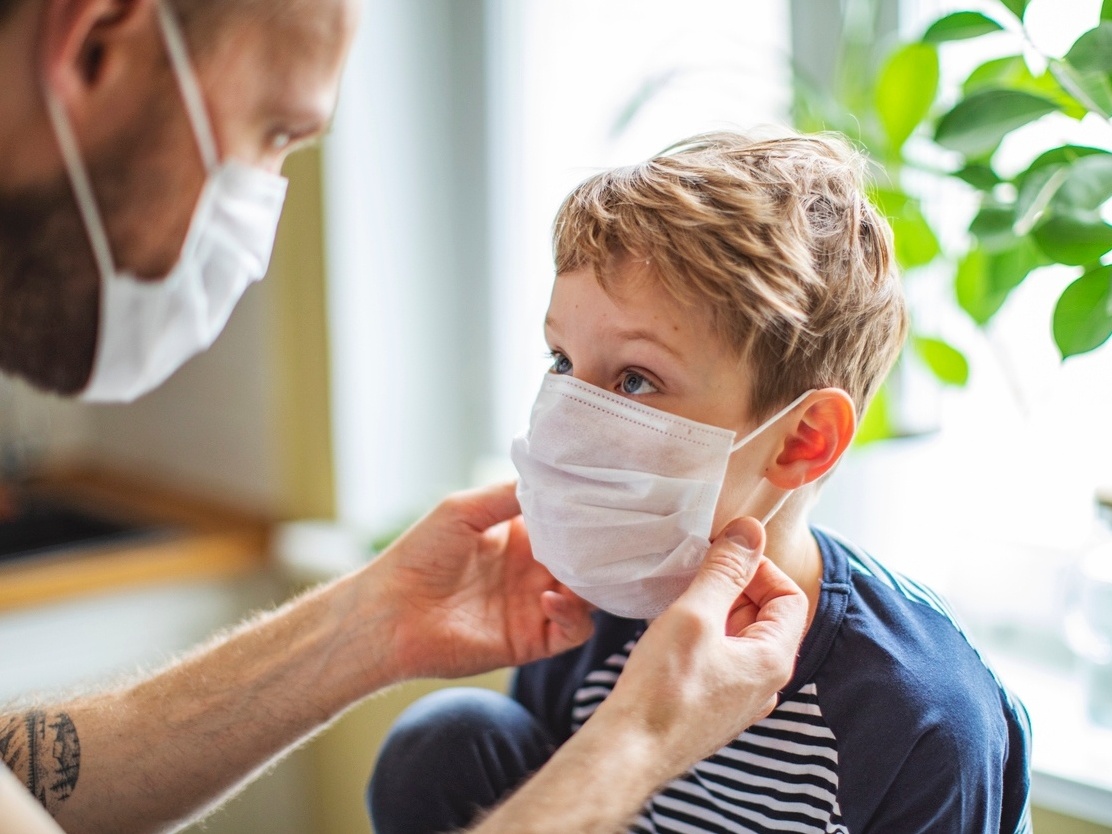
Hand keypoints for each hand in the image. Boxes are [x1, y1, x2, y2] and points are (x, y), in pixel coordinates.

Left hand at [374, 482, 594, 679]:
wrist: (389, 613)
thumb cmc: (419, 555)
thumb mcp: (464, 508)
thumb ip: (510, 493)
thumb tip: (556, 476)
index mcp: (522, 536)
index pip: (571, 523)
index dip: (589, 513)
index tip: (608, 498)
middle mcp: (535, 569)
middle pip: (588, 558)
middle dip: (603, 547)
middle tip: (617, 534)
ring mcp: (536, 605)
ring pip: (591, 594)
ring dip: (596, 581)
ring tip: (587, 566)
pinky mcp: (532, 640)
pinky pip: (573, 631)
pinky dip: (574, 615)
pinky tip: (550, 598)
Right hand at [593, 517, 807, 774]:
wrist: (630, 751)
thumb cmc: (663, 688)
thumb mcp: (695, 615)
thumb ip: (725, 570)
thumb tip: (750, 531)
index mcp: (773, 660)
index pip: (790, 597)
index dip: (760, 568)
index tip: (723, 556)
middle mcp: (765, 684)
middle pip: (766, 617)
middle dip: (736, 587)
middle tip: (698, 573)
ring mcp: (740, 700)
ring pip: (740, 639)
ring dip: (716, 612)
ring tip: (681, 601)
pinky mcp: (714, 709)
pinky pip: (721, 661)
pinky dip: (704, 637)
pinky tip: (671, 634)